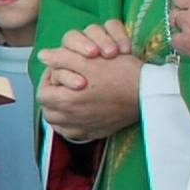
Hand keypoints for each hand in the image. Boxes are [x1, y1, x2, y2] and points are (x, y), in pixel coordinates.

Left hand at [38, 25, 142, 141]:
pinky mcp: (96, 133)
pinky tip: (79, 112)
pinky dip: (71, 124)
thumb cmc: (119, 73)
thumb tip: (43, 56)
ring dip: (59, 110)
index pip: (42, 93)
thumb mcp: (87, 59)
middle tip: (63, 83)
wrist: (146, 92)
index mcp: (66, 101)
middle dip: (52, 95)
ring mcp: (84, 129)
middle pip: (48, 110)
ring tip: (69, 96)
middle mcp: (72, 119)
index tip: (58, 71)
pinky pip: (73, 132)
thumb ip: (60, 58)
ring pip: (59, 123)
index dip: (48, 80)